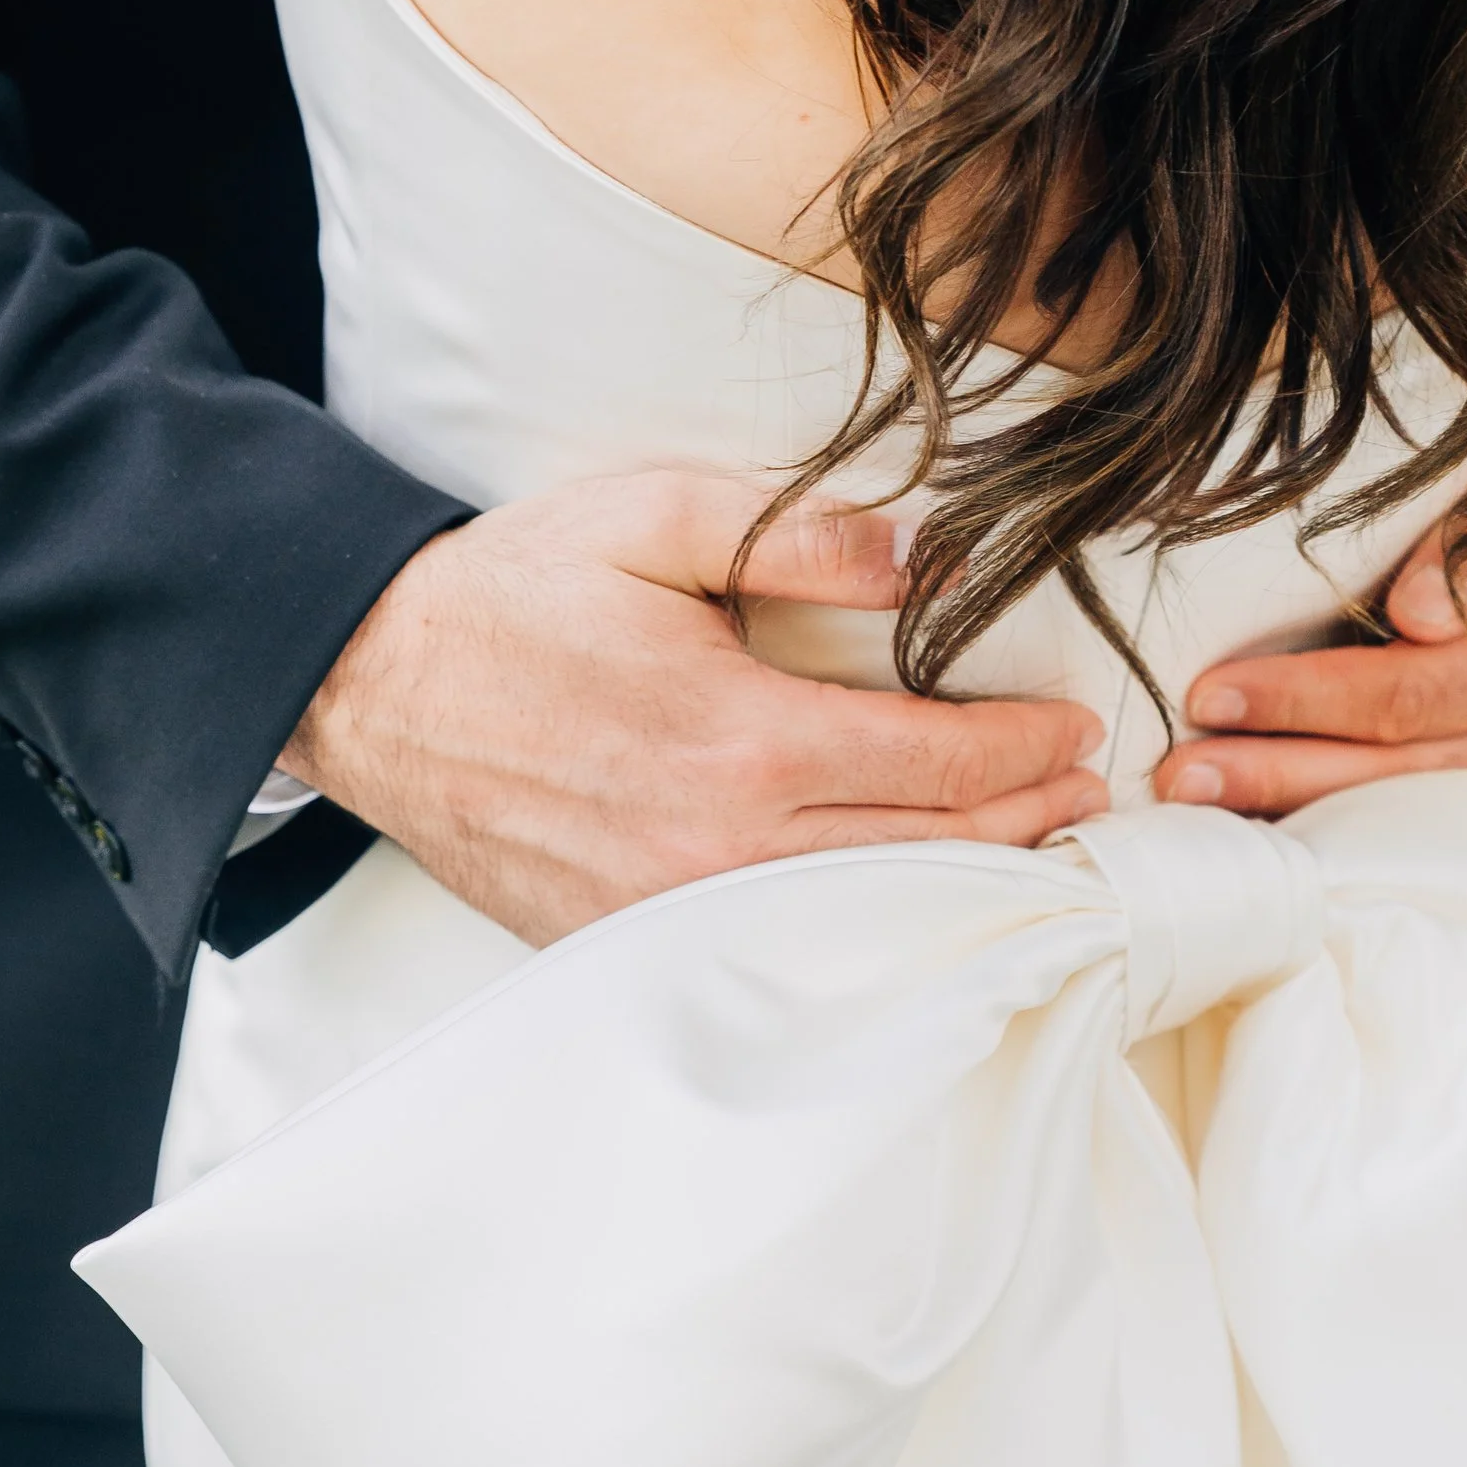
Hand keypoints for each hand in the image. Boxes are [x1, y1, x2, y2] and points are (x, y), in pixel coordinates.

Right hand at [282, 469, 1110, 945]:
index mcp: (742, 738)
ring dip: (966, 885)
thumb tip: (925, 559)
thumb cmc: (515, 594)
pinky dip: (869, 926)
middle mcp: (723, 848)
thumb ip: (798, 534)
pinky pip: (788, 947)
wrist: (377, 687)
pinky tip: (909, 899)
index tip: (1080, 728)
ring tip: (1034, 851)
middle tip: (1090, 797)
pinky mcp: (638, 945)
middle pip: (928, 855)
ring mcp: (679, 912)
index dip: (1026, 750)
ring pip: (870, 916)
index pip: (936, 761)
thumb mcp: (653, 519)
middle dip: (1027, 826)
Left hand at [1152, 438, 1466, 816]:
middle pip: (1394, 771)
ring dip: (1295, 809)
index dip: (1305, 700)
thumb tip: (1416, 614)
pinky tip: (1266, 823)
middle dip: (1276, 773)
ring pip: (1403, 812)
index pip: (1407, 692)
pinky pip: (1423, 825)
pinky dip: (1343, 826)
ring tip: (1200, 805)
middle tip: (1177, 777)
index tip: (1211, 695)